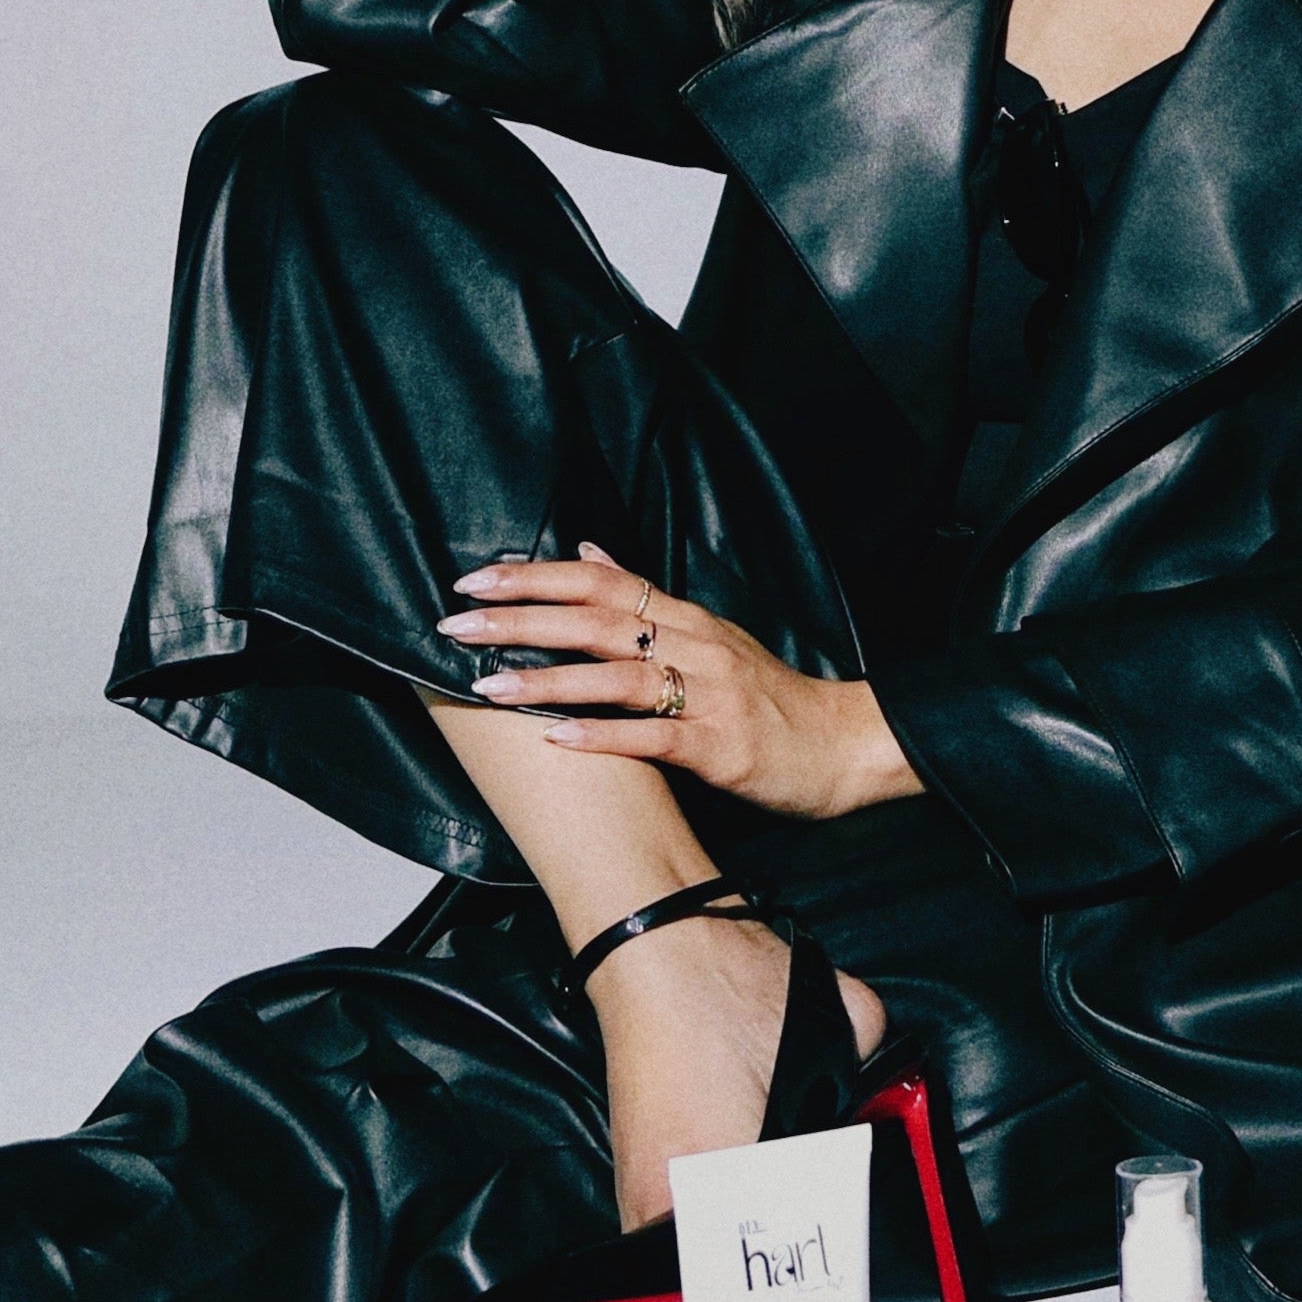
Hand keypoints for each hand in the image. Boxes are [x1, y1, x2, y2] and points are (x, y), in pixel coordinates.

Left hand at [439, 545, 920, 818]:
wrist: (843, 745)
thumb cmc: (769, 697)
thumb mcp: (710, 635)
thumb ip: (646, 598)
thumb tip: (587, 554)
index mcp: (686, 618)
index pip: (598, 582)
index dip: (534, 578)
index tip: (473, 579)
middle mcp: (694, 645)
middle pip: (597, 620)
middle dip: (522, 620)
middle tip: (457, 624)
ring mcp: (708, 695)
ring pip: (619, 676)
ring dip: (549, 680)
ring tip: (488, 686)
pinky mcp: (719, 747)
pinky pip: (654, 736)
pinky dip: (604, 736)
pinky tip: (557, 740)